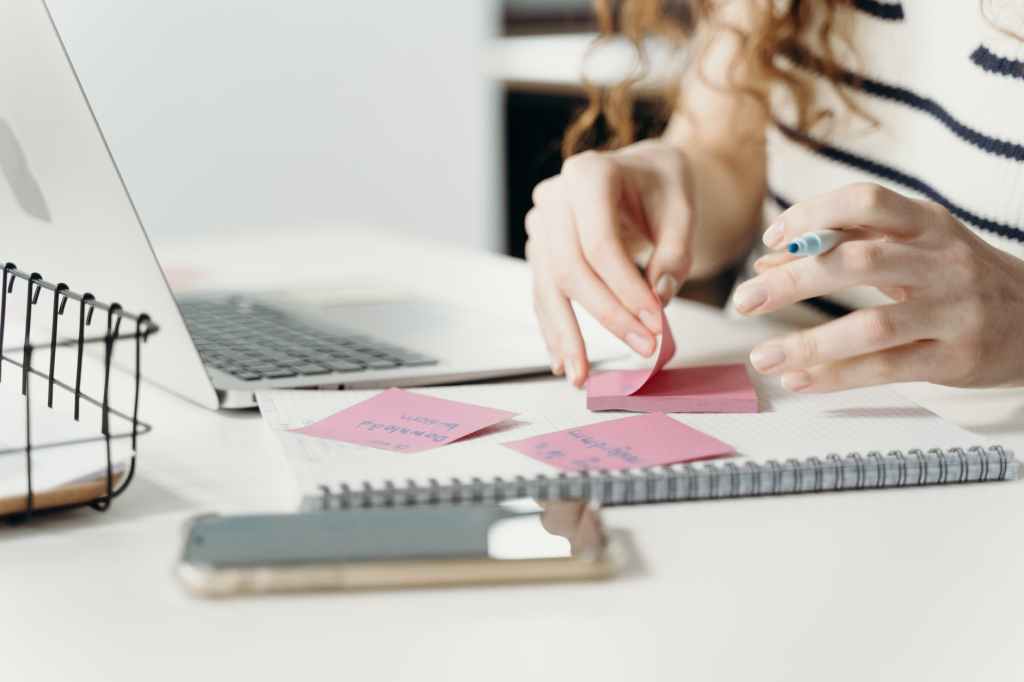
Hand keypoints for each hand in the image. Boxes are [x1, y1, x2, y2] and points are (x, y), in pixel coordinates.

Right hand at [525, 140, 694, 386]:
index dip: (626, 290)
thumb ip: (675, 250)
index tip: (656, 323)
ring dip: (565, 335)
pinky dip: (553, 329)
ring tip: (581, 376)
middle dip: (606, 316)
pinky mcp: (540, 251)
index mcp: (588, 174)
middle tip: (642, 348)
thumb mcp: (683, 204)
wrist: (640, 172)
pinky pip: (543, 294)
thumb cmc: (661, 184)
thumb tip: (657, 298)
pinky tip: (563, 360)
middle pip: (569, 269)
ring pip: (547, 287)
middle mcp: (554, 198)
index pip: (599, 244)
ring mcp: (541, 225)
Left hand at [735, 183, 1023, 391]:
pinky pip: (887, 368)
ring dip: (808, 343)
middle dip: (793, 282)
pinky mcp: (956, 358)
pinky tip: (800, 379)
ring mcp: (953, 311)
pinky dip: (837, 376)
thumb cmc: (958, 277)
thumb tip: (768, 262)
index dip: (813, 215)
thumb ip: (846, 245)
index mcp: (927, 224)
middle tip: (743, 300)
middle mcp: (941, 262)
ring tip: (762, 357)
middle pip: (858, 263)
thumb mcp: (915, 246)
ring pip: (872, 325)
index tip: (771, 238)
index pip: (865, 202)